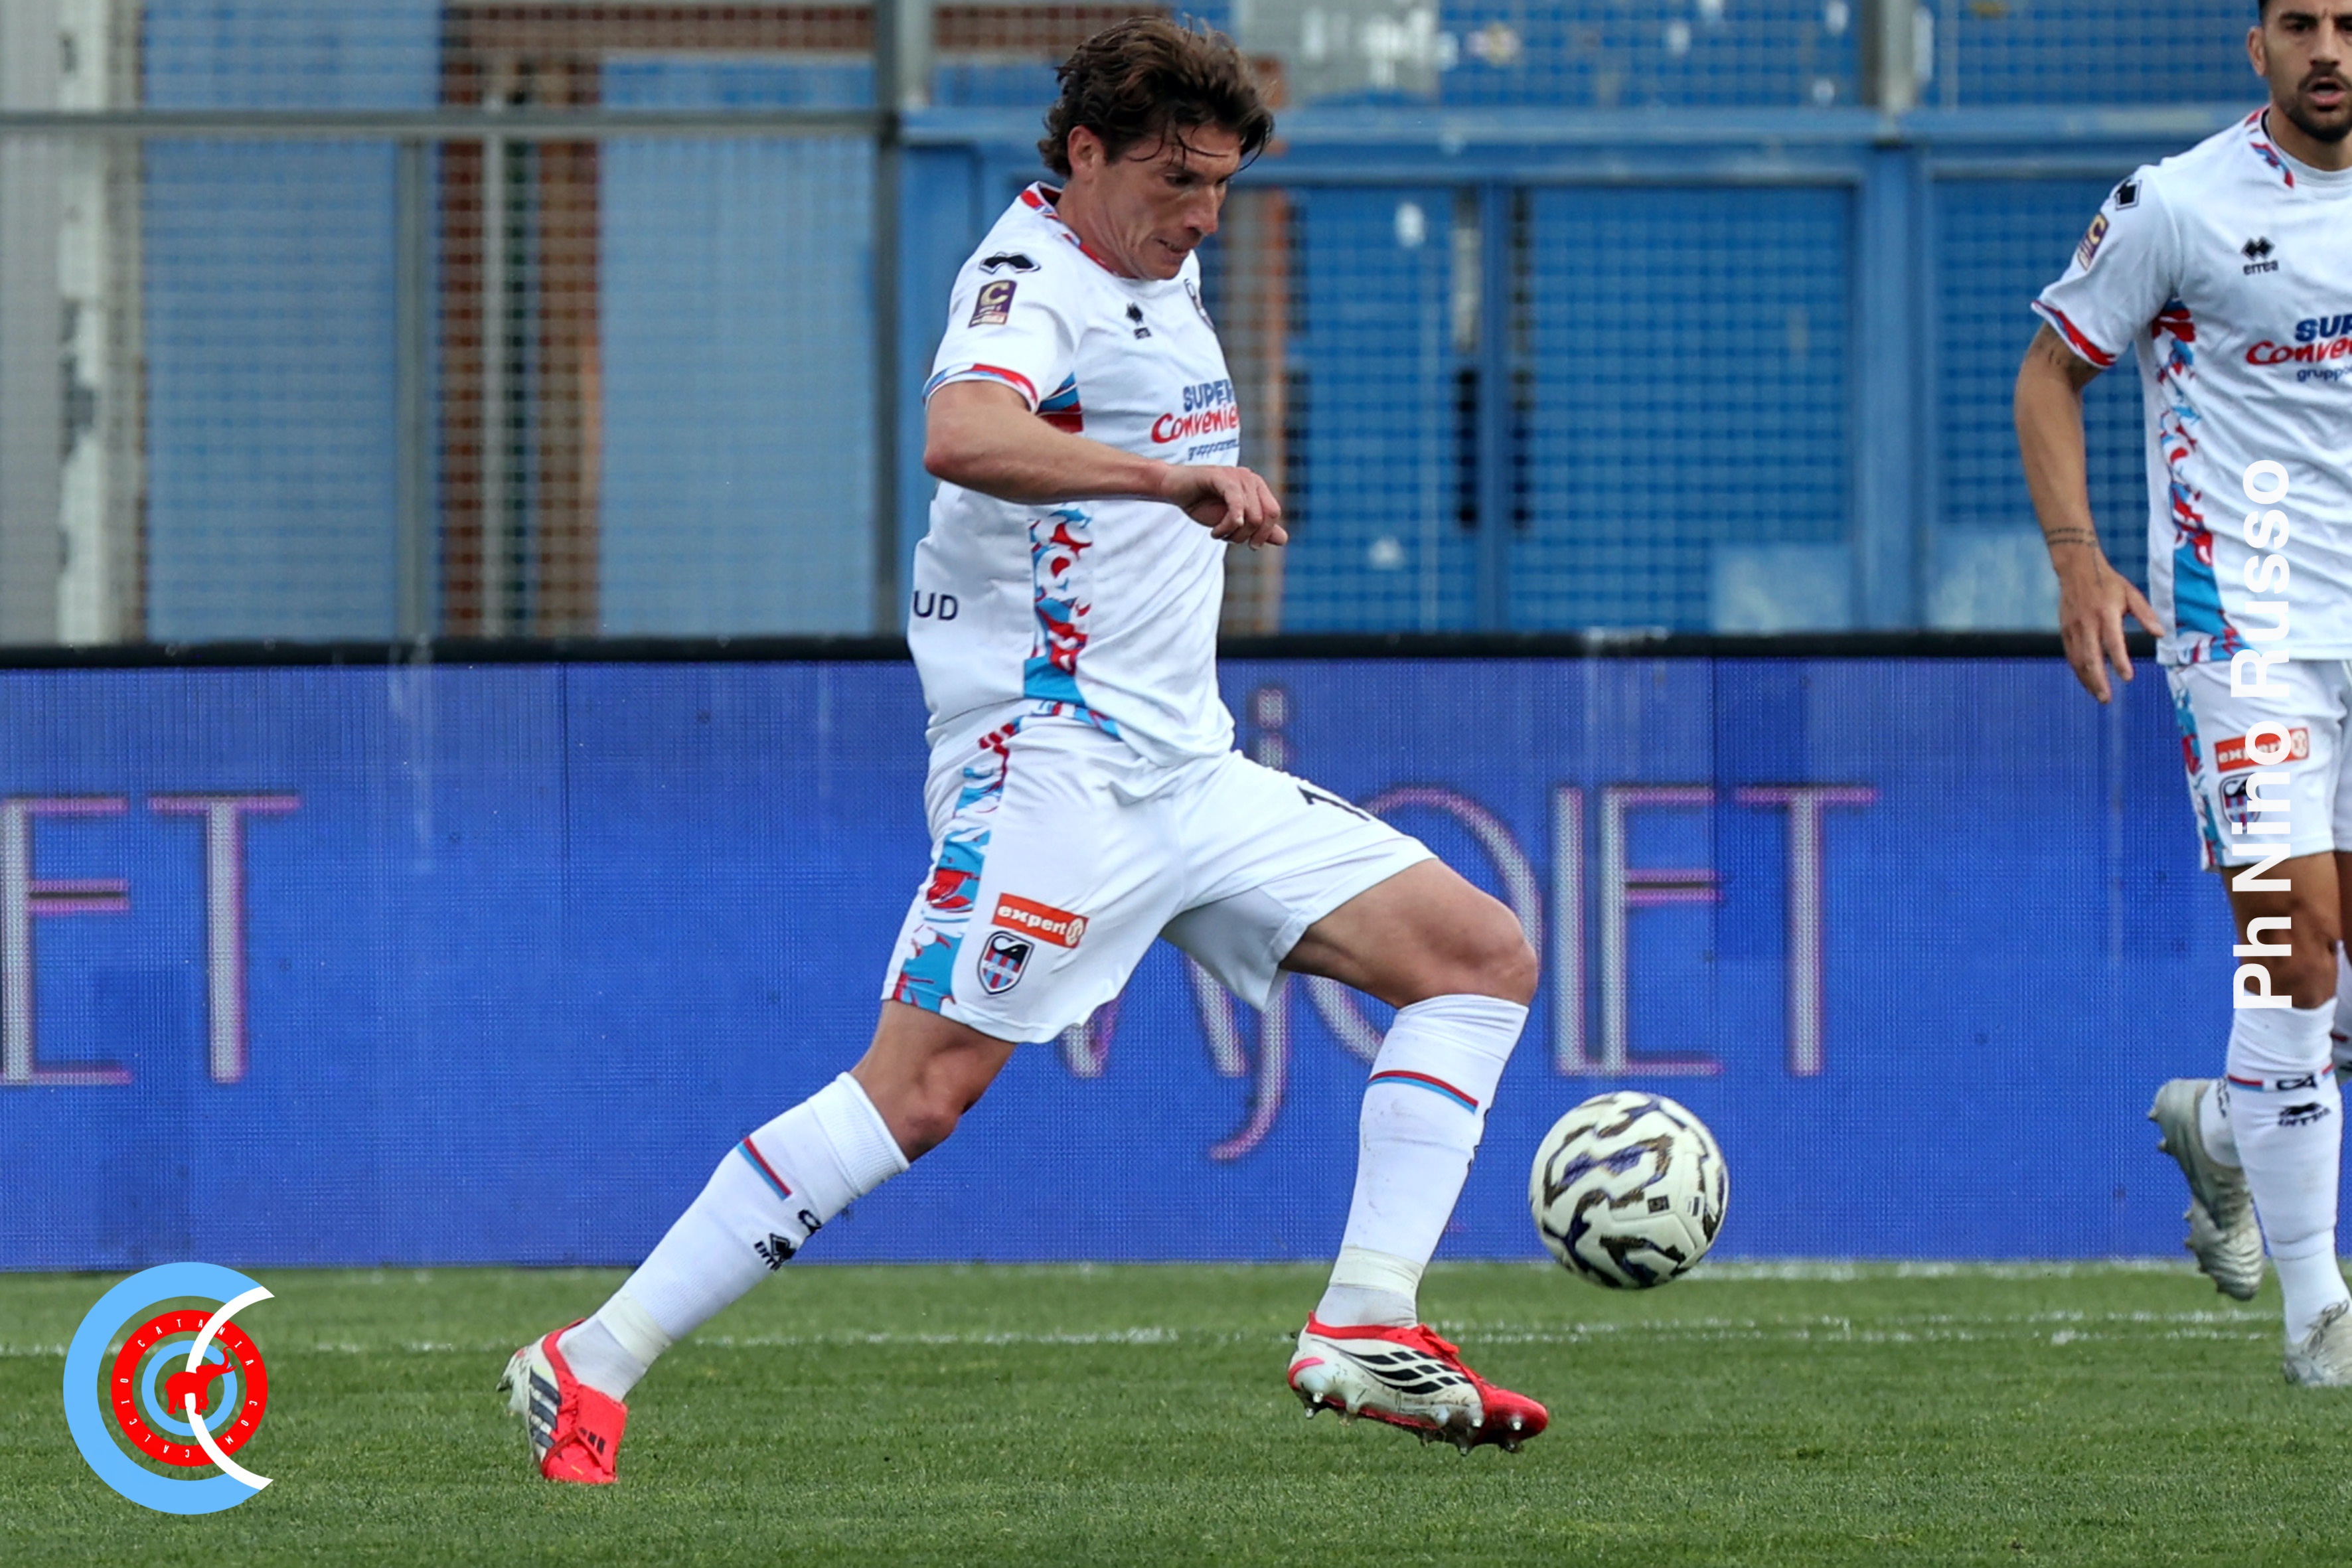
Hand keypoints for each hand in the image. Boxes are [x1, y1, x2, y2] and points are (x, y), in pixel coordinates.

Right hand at [1162, 465, 1286, 547]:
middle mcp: (1251, 479)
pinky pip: (1236, 504)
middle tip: (1229, 539)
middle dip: (1249, 536)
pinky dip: (1228, 523)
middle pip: (1265, 516)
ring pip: (1251, 515)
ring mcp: (1237, 476)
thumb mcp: (1234, 522)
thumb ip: (1258, 529)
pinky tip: (1216, 531)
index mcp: (1257, 488)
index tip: (1250, 545)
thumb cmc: (1203, 503)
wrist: (1175, 489)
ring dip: (1232, 533)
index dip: (1263, 534)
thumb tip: (1283, 539)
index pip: (1273, 513)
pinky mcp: (1222, 477)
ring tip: (1217, 534)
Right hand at [2053, 546, 2164, 702]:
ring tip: (2099, 696)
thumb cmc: (2108, 583)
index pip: (2113, 643)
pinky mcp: (2065, 631)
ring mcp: (2073, 628)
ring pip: (2078, 660)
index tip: (2128, 678)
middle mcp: (2087, 623)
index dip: (2120, 662)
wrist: (2077, 569)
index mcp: (2106, 614)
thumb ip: (2145, 614)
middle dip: (2098, 680)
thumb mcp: (2131, 594)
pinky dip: (2079, 670)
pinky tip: (2087, 681)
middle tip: (2107, 699)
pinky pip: (2071, 655)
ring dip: (2087, 680)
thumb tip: (2160, 634)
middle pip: (2091, 658)